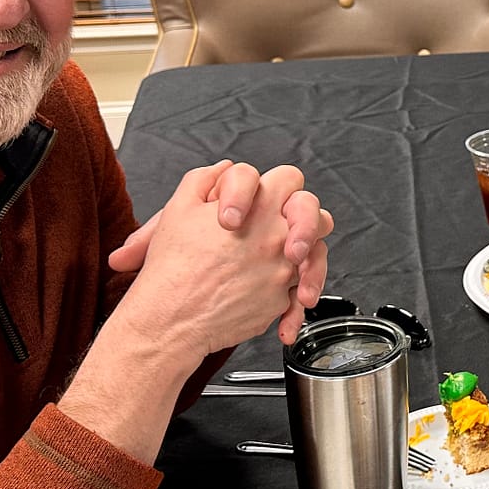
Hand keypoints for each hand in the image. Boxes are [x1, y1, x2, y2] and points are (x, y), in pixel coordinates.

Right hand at [111, 161, 332, 343]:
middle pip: (318, 217)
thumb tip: (224, 172)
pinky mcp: (279, 301)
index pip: (289, 179)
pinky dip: (293, 305)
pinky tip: (280, 307)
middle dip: (305, 222)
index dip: (274, 186)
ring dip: (306, 261)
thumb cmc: (173, 265)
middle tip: (287, 231)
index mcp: (260, 207)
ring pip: (316, 257)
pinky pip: (298, 297)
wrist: (170, 316)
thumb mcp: (180, 205)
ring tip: (286, 264)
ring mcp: (282, 271)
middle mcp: (278, 238)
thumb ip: (207, 179)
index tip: (255, 203)